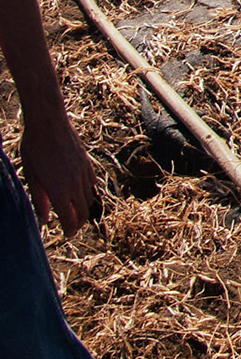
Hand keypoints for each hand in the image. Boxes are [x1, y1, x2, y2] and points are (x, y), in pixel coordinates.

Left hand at [19, 115, 95, 235]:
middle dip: (78, 223)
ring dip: (84, 208)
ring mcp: (84, 174)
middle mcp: (75, 185)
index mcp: (59, 191)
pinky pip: (92, 184)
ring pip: (90, 198)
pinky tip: (80, 192)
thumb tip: (44, 219)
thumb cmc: (34, 150)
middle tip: (72, 227)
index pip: (69, 219)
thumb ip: (39, 200)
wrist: (49, 124)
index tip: (67, 234)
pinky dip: (88, 192)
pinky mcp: (88, 164)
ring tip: (75, 211)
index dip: (69, 229)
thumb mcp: (31, 177)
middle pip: (83, 212)